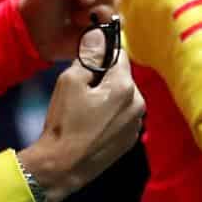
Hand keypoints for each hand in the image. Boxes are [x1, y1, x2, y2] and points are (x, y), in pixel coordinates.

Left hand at [18, 0, 118, 61]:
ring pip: (115, 2)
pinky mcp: (108, 24)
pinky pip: (119, 21)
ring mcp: (104, 3)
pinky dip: (103, 24)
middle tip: (73, 1)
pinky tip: (86, 27)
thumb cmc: (40, 0)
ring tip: (74, 16)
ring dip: (93, 12)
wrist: (35, 34)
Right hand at [18, 25, 144, 201]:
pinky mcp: (129, 140)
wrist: (62, 168)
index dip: (101, 52)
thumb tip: (100, 34)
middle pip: (122, 77)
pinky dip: (110, 114)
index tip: (86, 58)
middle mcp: (138, 104)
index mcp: (126, 87)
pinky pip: (121, 116)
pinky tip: (91, 125)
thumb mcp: (70, 82)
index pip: (119, 55)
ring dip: (108, 96)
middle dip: (104, 77)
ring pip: (122, 97)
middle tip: (79, 89)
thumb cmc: (64, 123)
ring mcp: (136, 125)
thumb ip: (89, 56)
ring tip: (83, 110)